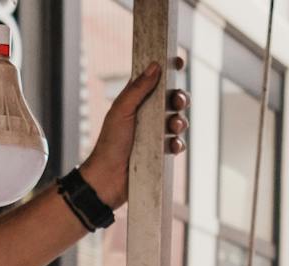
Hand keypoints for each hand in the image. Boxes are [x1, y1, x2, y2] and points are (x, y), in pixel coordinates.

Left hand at [78, 62, 190, 207]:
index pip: (154, 80)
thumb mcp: (122, 111)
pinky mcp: (160, 152)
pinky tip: (173, 146)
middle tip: (178, 102)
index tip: (178, 62)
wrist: (108, 179)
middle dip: (180, 98)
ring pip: (177, 121)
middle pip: (172, 100)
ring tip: (174, 127)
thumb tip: (155, 66)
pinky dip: (178, 143)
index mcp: (136, 101)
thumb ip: (138, 89)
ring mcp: (154, 134)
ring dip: (180, 122)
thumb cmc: (109, 143)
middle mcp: (147, 115)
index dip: (167, 70)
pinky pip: (177, 143)